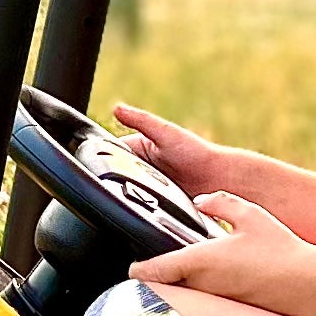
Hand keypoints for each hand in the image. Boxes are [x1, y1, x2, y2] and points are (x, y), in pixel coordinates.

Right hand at [114, 103, 243, 197]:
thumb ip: (142, 121)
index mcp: (139, 148)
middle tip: (114, 181)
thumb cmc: (197, 153)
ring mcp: (148, 186)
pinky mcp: (156, 203)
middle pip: (115, 174)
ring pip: (126, 191)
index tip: (95, 163)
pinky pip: (140, 206)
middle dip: (112, 179)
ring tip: (128, 194)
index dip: (103, 157)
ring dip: (125, 194)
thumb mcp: (166, 133)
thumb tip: (117, 108)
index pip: (111, 152)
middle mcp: (141, 167)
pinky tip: (139, 207)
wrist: (220, 179)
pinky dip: (138, 207)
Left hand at [130, 191, 304, 298]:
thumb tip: (201, 201)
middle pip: (162, 288)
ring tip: (185, 270)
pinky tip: (216, 280)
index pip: (150, 272)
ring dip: (179, 286)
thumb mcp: (250, 215)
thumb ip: (220, 202)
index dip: (136, 270)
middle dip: (156, 279)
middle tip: (157, 263)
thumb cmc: (281, 250)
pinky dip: (200, 293)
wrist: (308, 285)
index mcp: (198, 261)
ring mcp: (214, 301)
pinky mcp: (228, 309)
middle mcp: (201, 286)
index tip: (131, 265)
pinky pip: (204, 301)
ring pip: (183, 296)